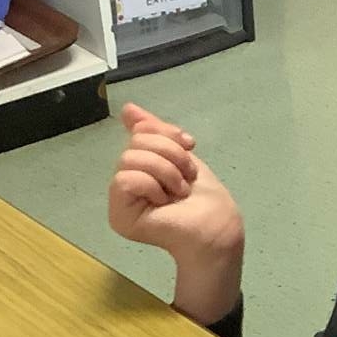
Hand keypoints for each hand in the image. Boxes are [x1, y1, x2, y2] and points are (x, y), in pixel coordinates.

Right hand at [108, 105, 244, 325]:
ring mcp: (120, 200)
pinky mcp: (119, 215)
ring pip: (129, 158)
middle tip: (186, 178)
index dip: (166, 133)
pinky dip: (151, 185)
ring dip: (165, 171)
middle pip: (135, 143)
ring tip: (178, 191)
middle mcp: (126, 182)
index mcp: (141, 166)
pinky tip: (164, 202)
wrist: (217, 228)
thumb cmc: (204, 198)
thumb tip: (127, 108)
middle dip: (170, 154)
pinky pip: (124, 179)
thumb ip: (154, 132)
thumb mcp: (180, 155)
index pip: (140, 132)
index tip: (189, 145)